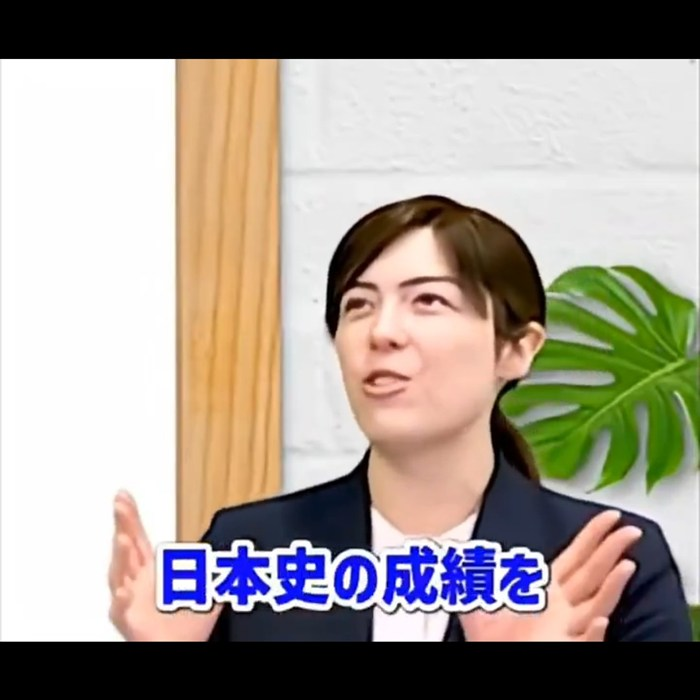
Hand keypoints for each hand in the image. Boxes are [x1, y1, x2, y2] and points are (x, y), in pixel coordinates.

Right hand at [108, 491, 221, 640]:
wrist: (181, 649)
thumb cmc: (186, 625)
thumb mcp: (209, 586)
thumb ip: (223, 565)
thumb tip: (238, 548)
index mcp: (150, 571)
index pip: (138, 537)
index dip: (131, 516)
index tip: (124, 495)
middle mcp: (137, 583)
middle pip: (126, 549)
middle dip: (123, 525)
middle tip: (120, 504)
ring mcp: (131, 602)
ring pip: (120, 576)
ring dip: (121, 557)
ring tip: (123, 538)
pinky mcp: (131, 623)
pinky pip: (122, 612)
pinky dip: (122, 601)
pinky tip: (124, 591)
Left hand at [460, 510, 640, 641]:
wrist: (492, 658)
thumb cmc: (493, 639)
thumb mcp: (477, 600)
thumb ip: (472, 573)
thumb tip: (456, 549)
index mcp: (547, 591)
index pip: (575, 557)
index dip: (593, 536)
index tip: (610, 517)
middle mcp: (563, 608)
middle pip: (592, 574)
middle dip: (611, 551)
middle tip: (631, 530)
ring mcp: (566, 630)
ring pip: (596, 605)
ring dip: (611, 587)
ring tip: (626, 566)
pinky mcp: (564, 650)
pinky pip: (584, 642)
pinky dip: (594, 634)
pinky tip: (600, 621)